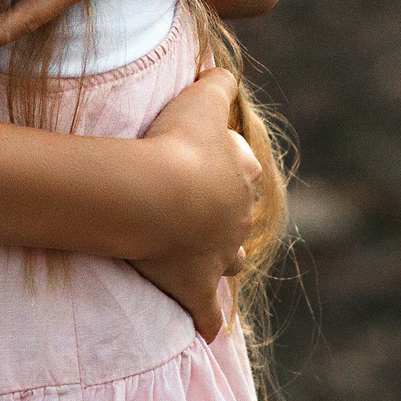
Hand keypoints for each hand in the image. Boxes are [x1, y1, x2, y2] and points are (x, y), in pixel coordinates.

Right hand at [132, 67, 259, 341]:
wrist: (158, 194)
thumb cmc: (177, 143)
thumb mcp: (200, 98)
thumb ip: (216, 81)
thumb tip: (224, 68)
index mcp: (240, 173)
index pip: (241, 166)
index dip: (227, 163)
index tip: (207, 160)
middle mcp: (235, 217)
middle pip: (237, 216)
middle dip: (226, 215)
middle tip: (204, 212)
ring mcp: (218, 255)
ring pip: (230, 260)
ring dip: (223, 260)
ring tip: (214, 262)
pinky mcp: (196, 286)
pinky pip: (208, 312)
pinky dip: (209, 321)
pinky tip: (209, 331)